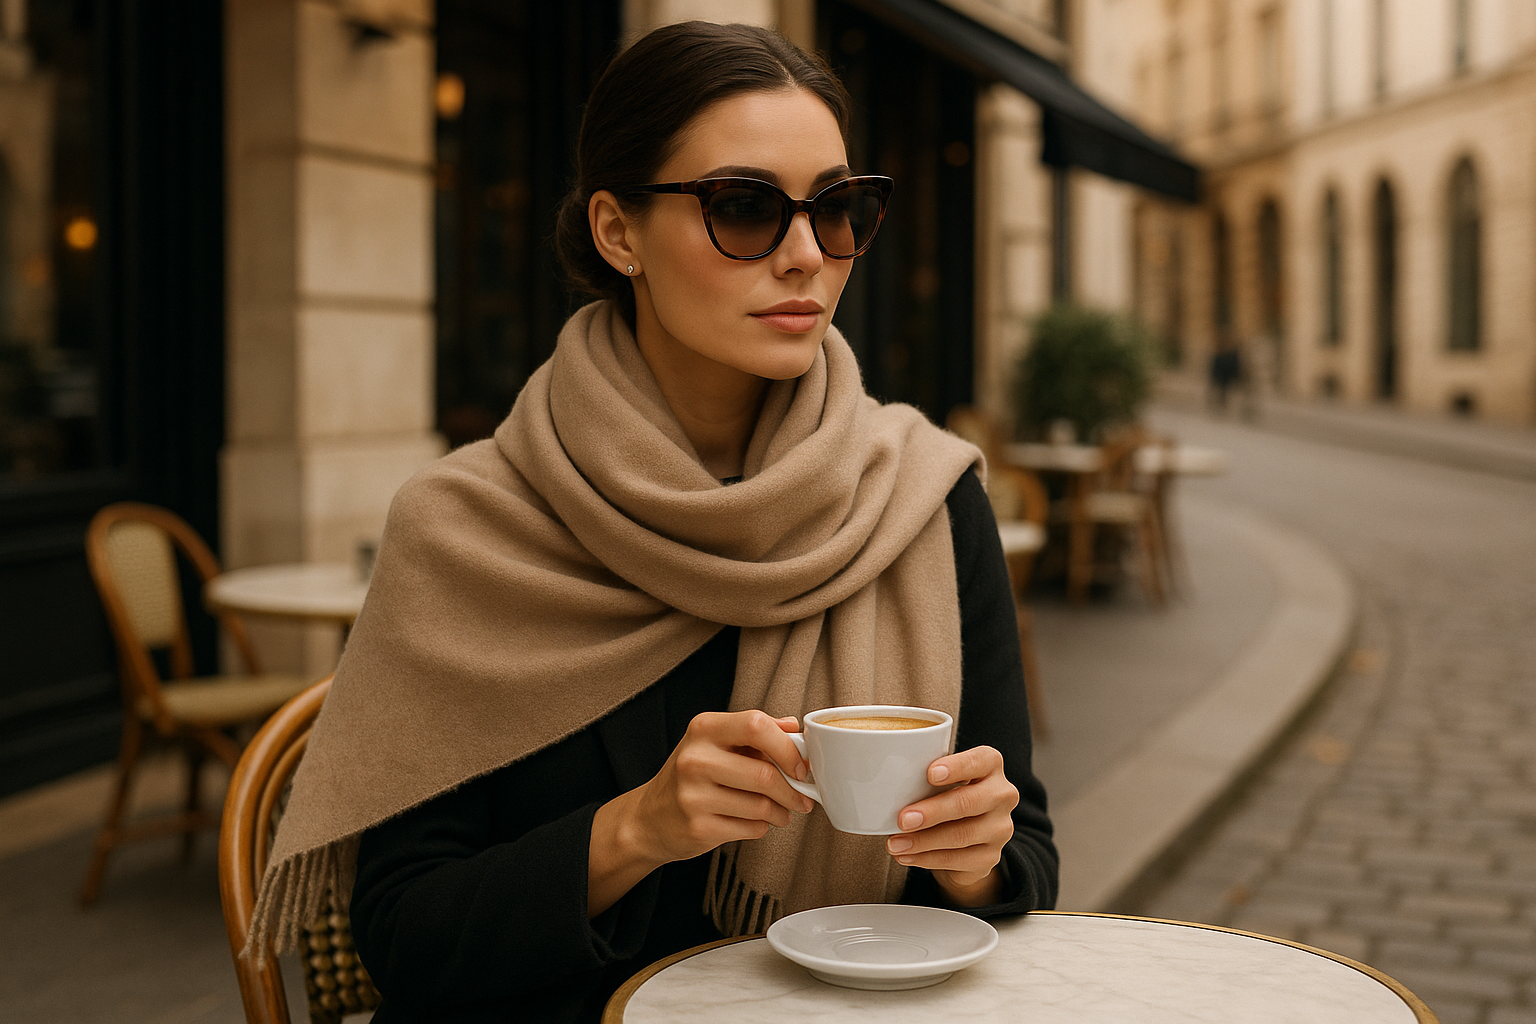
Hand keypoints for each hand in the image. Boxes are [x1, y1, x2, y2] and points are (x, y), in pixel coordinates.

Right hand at [589, 711, 812, 915]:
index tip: (799, 765)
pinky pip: (751, 828)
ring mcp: (693, 795)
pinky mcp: (698, 827)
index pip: (756, 725)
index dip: (787, 747)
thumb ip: (755, 733)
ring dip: (781, 812)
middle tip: (802, 797)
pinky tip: (756, 822)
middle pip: (763, 773)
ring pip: (761, 806)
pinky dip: (762, 827)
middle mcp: (695, 759)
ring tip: (780, 811)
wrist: (649, 818)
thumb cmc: (692, 776)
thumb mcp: (716, 743)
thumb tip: (795, 728)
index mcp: (704, 728)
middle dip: (792, 790)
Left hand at [884, 745, 1017, 906]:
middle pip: (968, 802)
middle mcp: (1002, 794)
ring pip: (961, 835)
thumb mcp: (940, 779)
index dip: (957, 767)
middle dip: (932, 812)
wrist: (968, 838)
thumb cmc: (947, 795)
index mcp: (990, 765)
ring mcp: (1000, 828)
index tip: (930, 774)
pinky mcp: (991, 857)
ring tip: (895, 843)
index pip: (980, 760)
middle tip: (903, 819)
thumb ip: (924, 775)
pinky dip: (927, 859)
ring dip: (923, 841)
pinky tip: (907, 856)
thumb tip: (885, 781)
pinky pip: (958, 860)